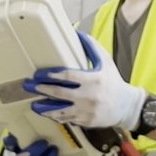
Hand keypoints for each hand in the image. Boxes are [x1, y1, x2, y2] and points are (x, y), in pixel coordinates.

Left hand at [23, 31, 146, 130]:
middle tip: (29, 86)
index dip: (52, 75)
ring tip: (34, 105)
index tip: (40, 74)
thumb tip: (77, 33)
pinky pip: (67, 119)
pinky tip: (48, 113)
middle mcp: (88, 96)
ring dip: (45, 108)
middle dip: (42, 89)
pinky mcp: (85, 122)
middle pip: (59, 94)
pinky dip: (56, 116)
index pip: (68, 77)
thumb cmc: (113, 81)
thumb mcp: (105, 61)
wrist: (126, 106)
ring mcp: (86, 111)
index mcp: (93, 80)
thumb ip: (92, 47)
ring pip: (60, 111)